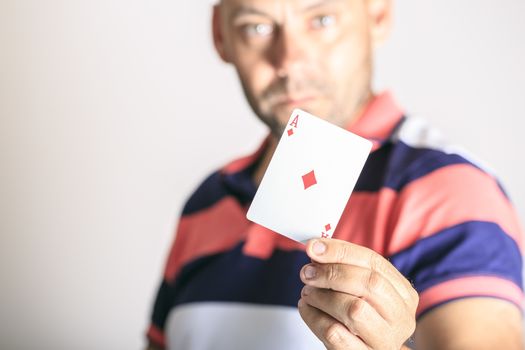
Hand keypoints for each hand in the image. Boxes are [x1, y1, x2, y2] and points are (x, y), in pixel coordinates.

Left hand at [298, 238, 417, 349]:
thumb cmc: (364, 319)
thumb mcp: (363, 292)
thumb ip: (347, 269)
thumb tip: (318, 248)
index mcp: (404, 294)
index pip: (374, 262)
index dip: (341, 251)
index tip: (314, 246)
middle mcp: (401, 317)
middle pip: (369, 283)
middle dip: (332, 273)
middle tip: (307, 272)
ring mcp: (385, 340)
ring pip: (353, 309)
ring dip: (322, 296)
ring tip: (308, 292)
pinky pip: (335, 333)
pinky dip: (314, 317)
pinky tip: (306, 308)